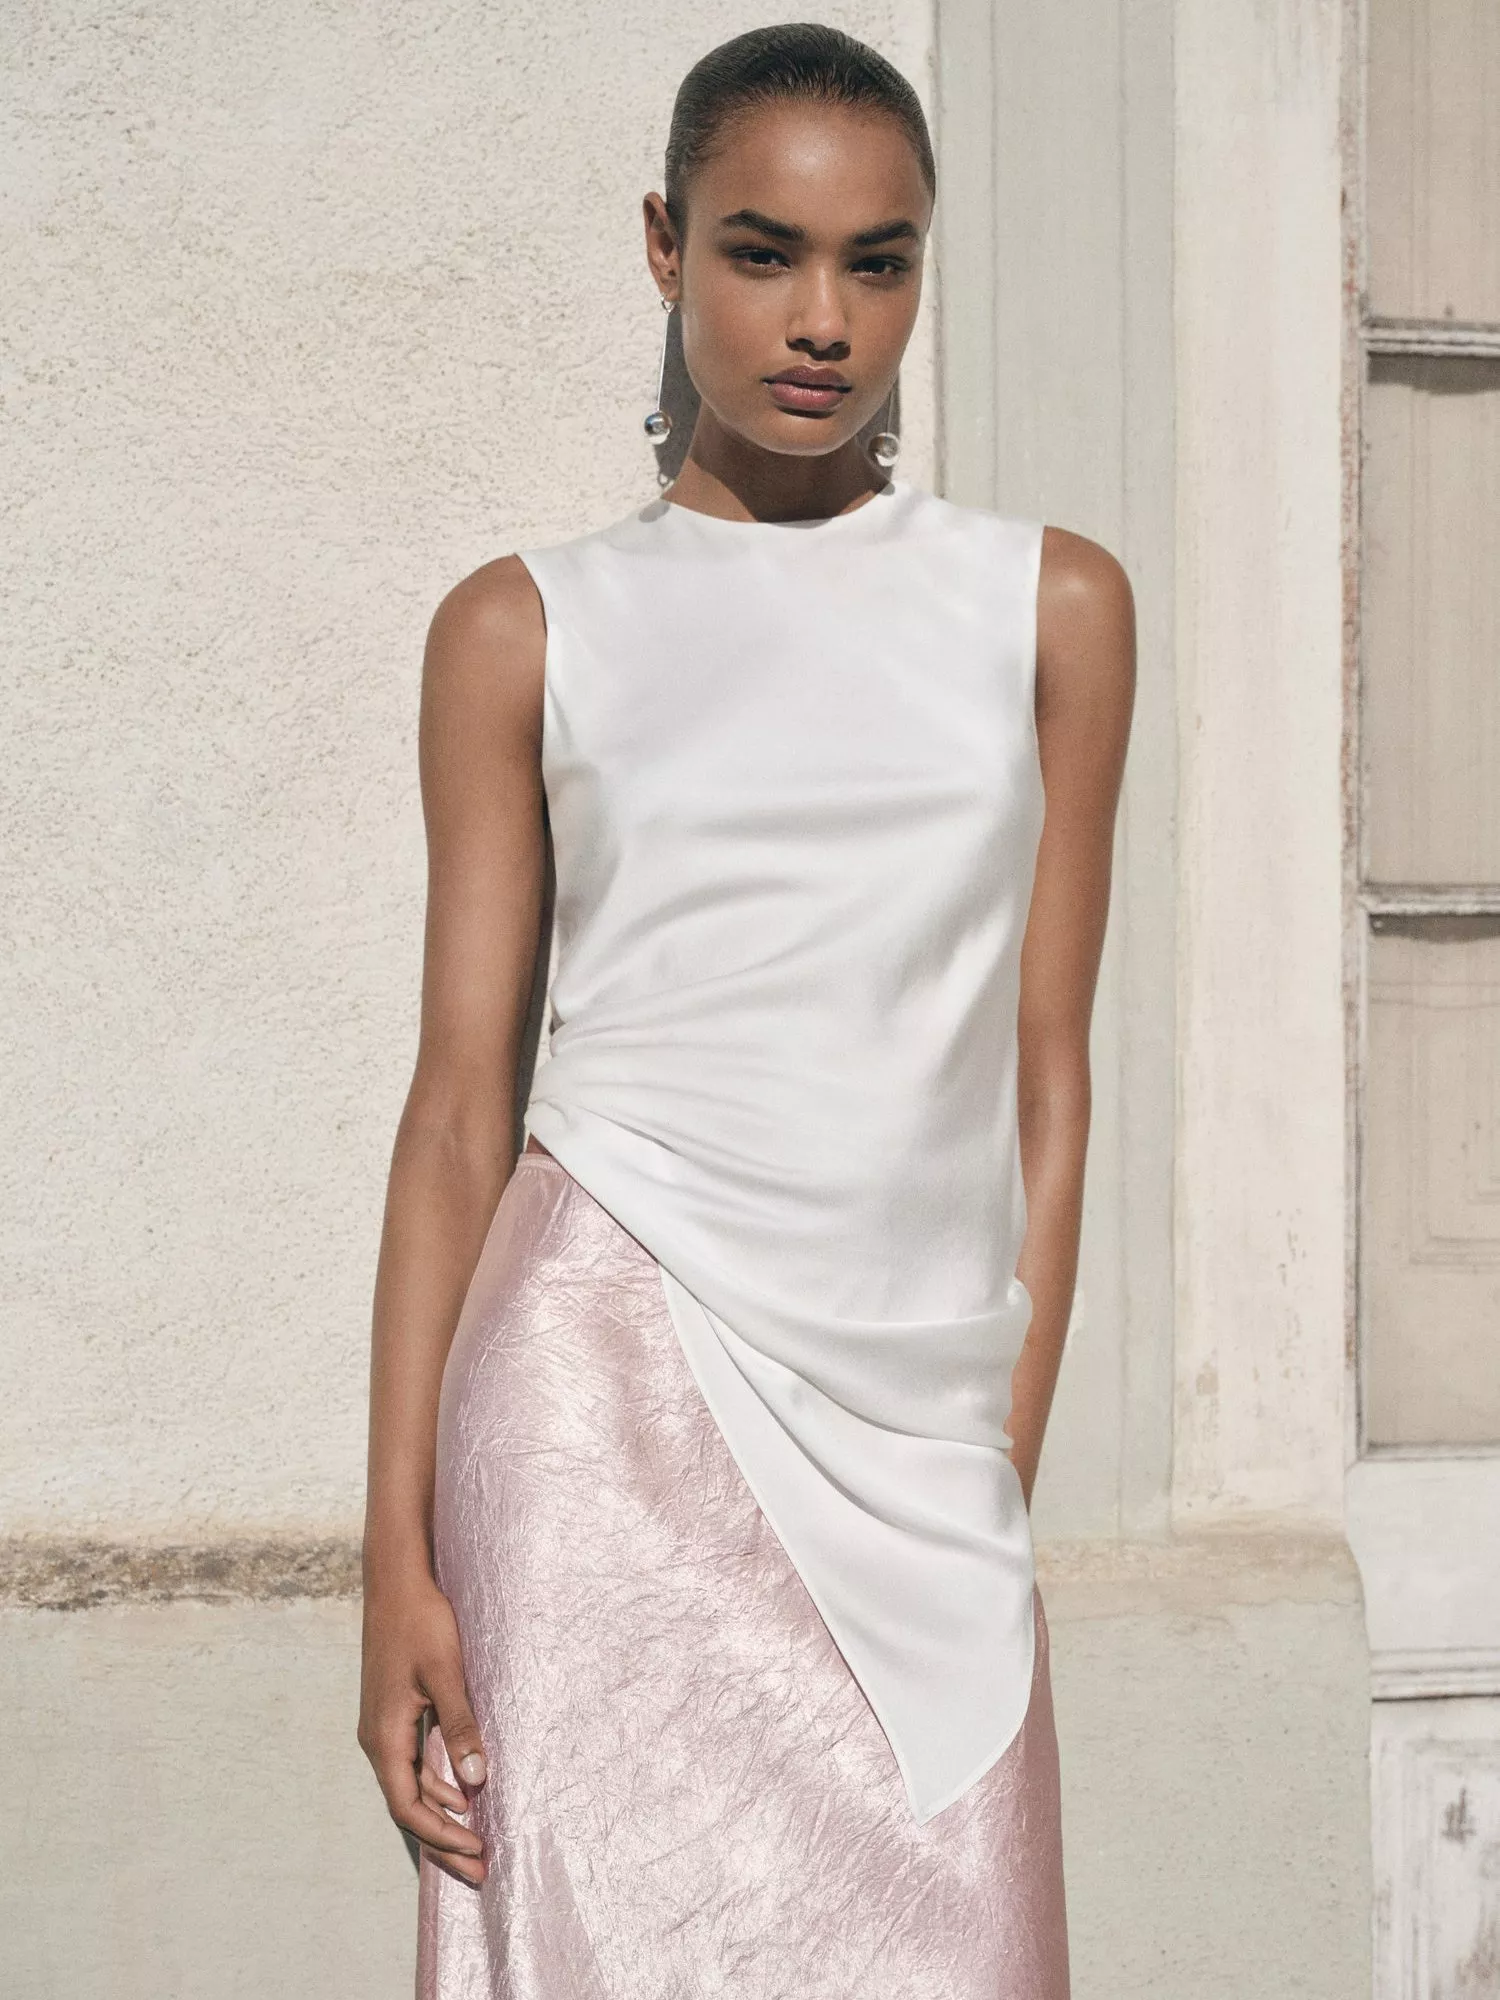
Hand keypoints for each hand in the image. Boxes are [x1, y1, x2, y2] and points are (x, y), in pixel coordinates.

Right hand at [357, 1567, 489, 1885]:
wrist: (396, 1581)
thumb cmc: (421, 1622)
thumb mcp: (446, 1673)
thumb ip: (459, 1726)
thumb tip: (475, 1781)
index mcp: (384, 1737)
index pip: (409, 1807)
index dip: (442, 1835)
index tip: (478, 1850)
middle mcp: (377, 1739)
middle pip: (408, 1806)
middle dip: (443, 1839)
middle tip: (480, 1868)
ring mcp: (383, 1727)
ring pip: (410, 1787)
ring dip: (442, 1814)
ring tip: (475, 1840)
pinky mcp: (394, 1713)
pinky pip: (413, 1764)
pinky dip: (437, 1785)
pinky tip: (463, 1791)